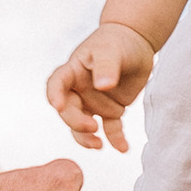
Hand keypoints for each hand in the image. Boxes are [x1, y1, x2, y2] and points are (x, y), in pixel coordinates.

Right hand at [48, 22, 155, 150]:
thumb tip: (103, 85)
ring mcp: (93, 102)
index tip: (58, 105)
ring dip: (89, 136)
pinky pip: (110, 129)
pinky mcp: (110, 111)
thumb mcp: (111, 51)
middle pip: (69, 111)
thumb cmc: (117, 42)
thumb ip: (107, 67)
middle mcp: (78, 90)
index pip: (57, 84)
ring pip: (84, 125)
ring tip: (99, 144)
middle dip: (76, 122)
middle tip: (91, 127)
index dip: (54, 95)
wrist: (136, 42)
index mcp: (73, 71)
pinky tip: (123, 148)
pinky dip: (115, 139)